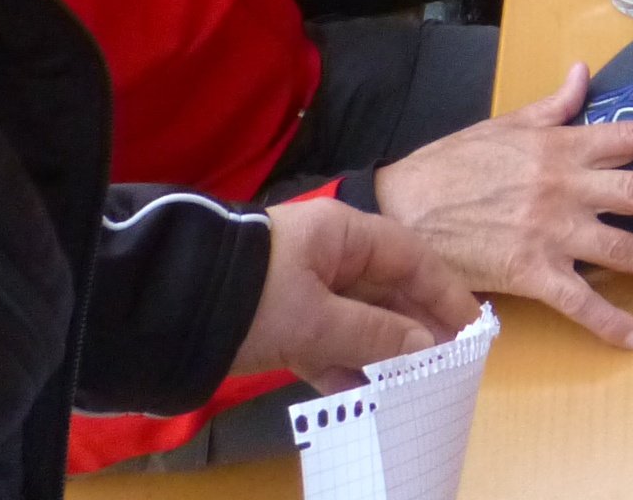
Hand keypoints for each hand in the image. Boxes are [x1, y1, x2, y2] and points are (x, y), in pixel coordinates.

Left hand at [235, 198, 477, 392]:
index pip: (410, 256)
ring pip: (359, 321)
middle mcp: (327, 257)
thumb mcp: (315, 318)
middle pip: (387, 290)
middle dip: (418, 327)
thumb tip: (427, 346)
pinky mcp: (281, 326)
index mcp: (342, 235)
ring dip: (384, 353)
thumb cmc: (251, 298)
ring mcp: (302, 292)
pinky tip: (366, 398)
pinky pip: (327, 345)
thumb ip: (375, 333)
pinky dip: (346, 368)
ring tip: (417, 386)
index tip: (472, 326)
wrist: (160, 312)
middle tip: (451, 363)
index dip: (444, 290)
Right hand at [372, 63, 632, 350]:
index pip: (631, 138)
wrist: (401, 208)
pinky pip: (580, 301)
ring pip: (622, 248)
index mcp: (561, 146)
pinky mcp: (531, 273)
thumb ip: (553, 105)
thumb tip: (583, 74)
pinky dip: (612, 322)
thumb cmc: (451, 164)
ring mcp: (551, 232)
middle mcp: (566, 187)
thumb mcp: (505, 124)